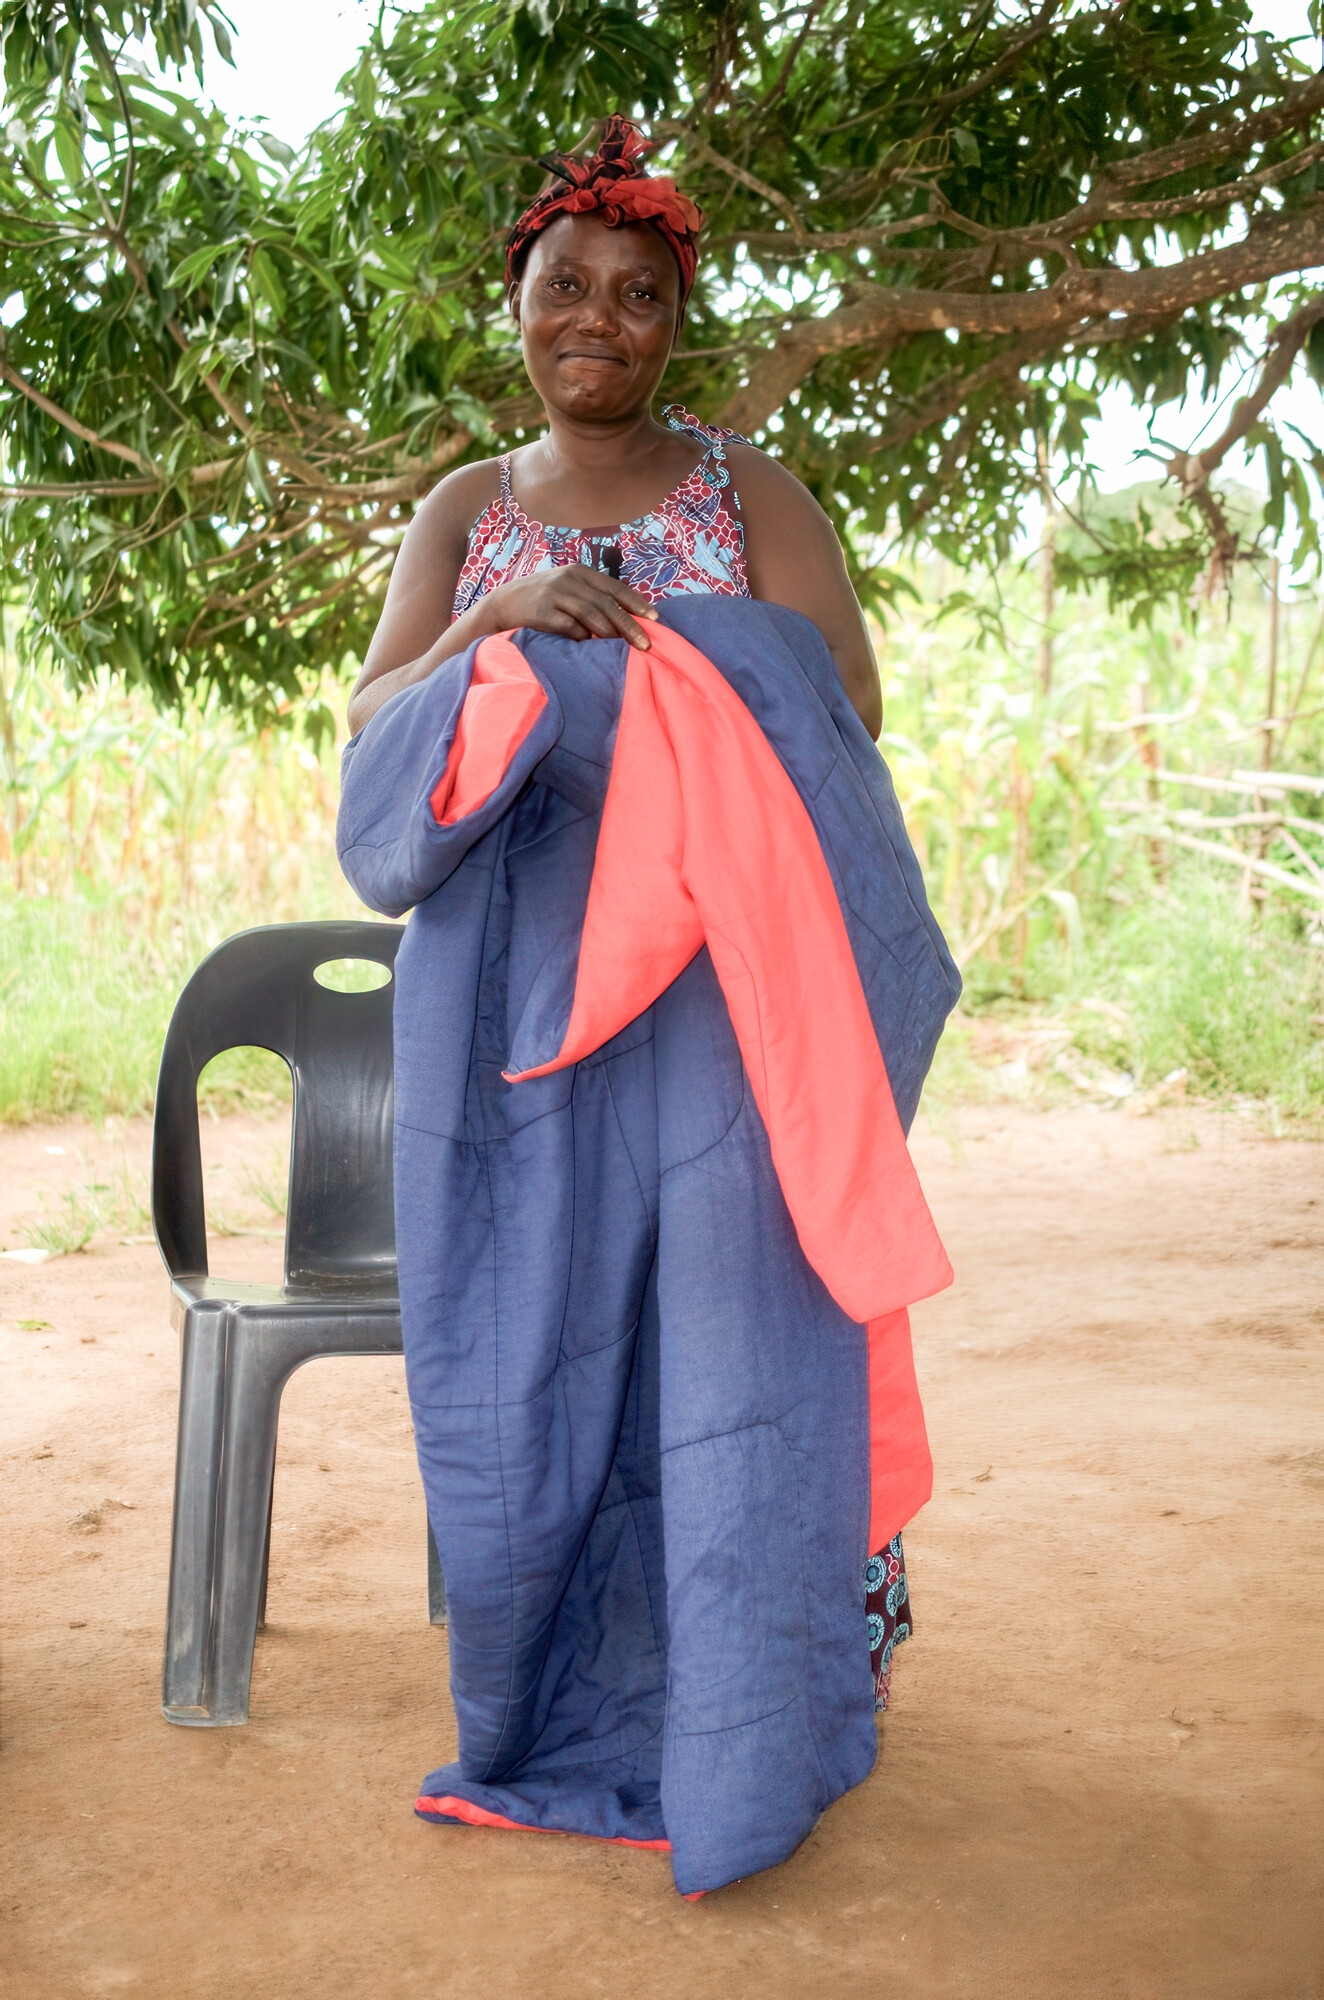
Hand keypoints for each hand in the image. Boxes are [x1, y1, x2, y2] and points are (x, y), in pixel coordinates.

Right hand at [484, 565, 658, 647]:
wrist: (501, 605)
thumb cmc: (540, 601)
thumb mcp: (566, 589)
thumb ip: (591, 597)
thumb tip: (625, 616)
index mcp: (579, 572)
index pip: (615, 587)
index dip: (637, 603)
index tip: (655, 618)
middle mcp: (569, 579)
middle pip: (607, 603)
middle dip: (629, 625)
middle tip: (646, 644)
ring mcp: (554, 594)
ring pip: (591, 615)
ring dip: (610, 634)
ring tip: (625, 650)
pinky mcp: (541, 611)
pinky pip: (569, 627)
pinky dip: (583, 638)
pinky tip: (592, 648)